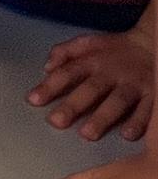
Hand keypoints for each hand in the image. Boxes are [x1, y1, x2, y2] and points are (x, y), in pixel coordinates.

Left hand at [26, 20, 153, 142]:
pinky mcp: (153, 93)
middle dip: (73, 105)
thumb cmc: (114, 49)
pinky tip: (128, 135)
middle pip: (91, 89)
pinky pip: (147, 108)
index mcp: (93, 60)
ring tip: (88, 133)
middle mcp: (112, 72)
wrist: (153, 44)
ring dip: (103, 117)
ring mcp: (134, 84)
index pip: (68, 73)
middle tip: (56, 122)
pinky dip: (139, 121)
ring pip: (118, 101)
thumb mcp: (88, 43)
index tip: (33, 100)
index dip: (50, 86)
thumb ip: (64, 52)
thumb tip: (46, 67)